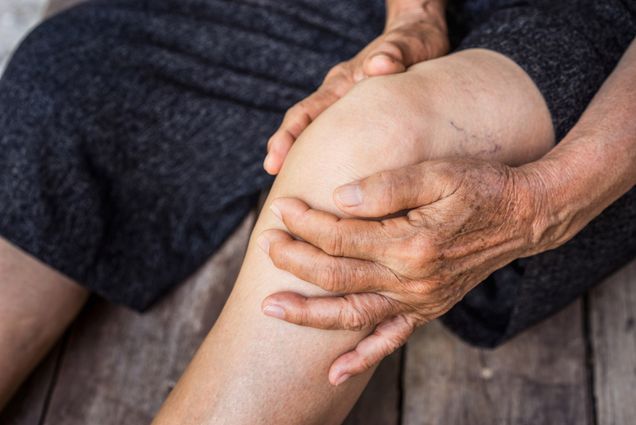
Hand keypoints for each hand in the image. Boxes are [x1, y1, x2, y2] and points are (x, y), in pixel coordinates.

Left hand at [257, 159, 545, 384]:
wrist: (523, 216)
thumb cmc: (480, 188)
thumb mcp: (438, 174)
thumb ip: (387, 185)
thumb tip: (338, 196)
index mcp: (410, 244)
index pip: (341, 236)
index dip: (306, 223)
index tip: (282, 208)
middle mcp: (412, 280)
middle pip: (337, 275)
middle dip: (294, 261)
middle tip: (265, 244)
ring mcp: (419, 301)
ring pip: (352, 314)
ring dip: (309, 314)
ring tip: (270, 308)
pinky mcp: (427, 310)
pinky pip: (390, 340)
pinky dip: (361, 358)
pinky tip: (335, 373)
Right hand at [263, 0, 448, 174]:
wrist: (422, 39)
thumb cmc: (414, 42)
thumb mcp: (408, 45)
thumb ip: (393, 53)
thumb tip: (378, 66)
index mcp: (342, 82)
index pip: (307, 110)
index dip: (289, 134)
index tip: (276, 156)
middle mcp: (339, 97)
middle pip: (304, 127)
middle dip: (286, 150)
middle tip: (272, 174)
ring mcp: (350, 109)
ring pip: (321, 137)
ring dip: (305, 159)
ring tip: (294, 189)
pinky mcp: (365, 120)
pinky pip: (343, 142)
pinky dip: (331, 160)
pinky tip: (332, 184)